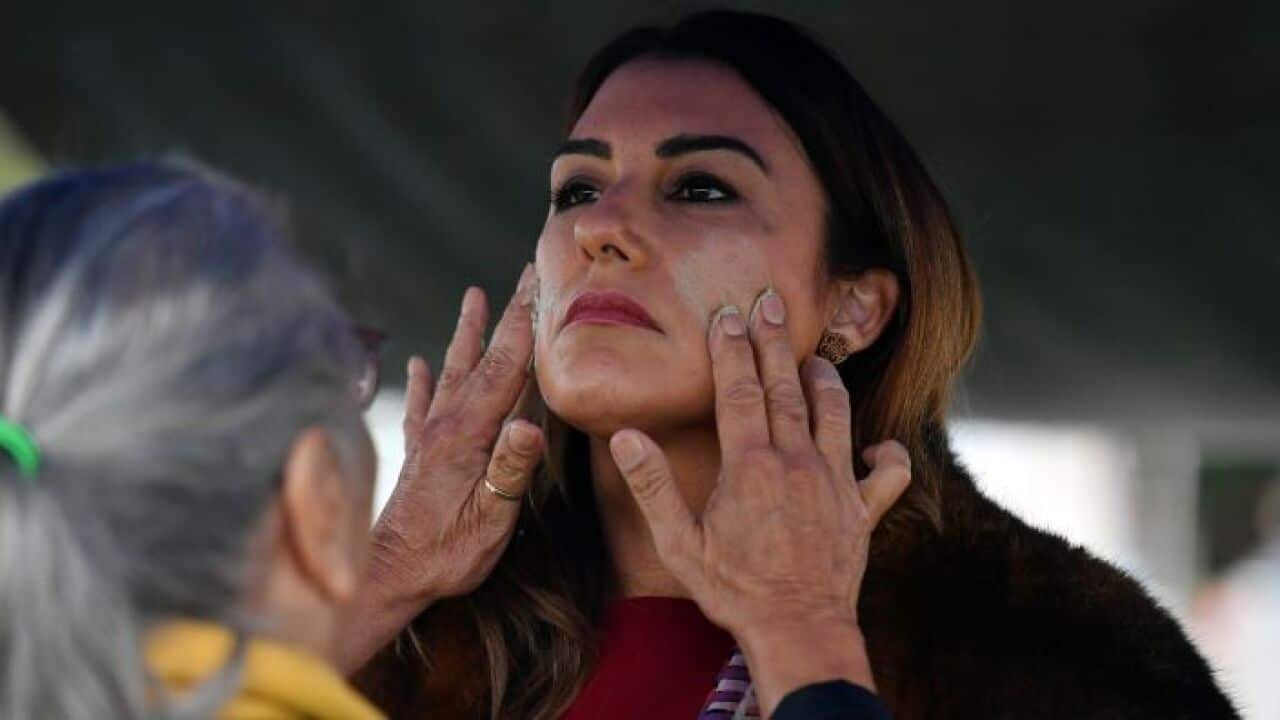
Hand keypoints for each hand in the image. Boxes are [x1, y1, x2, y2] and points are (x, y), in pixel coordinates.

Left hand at [339, 264, 542, 672]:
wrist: (386, 577)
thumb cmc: (443, 554)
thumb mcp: (490, 519)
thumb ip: (510, 469)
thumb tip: (532, 424)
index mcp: (468, 433)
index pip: (507, 366)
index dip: (526, 322)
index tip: (541, 282)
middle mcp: (445, 423)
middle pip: (482, 357)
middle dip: (506, 314)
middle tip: (523, 276)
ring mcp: (428, 435)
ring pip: (451, 371)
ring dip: (466, 335)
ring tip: (473, 299)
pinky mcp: (416, 453)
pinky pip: (420, 404)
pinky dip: (422, 379)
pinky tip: (419, 364)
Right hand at [607, 290, 909, 712]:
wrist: (798, 630)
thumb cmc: (734, 590)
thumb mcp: (680, 544)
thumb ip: (652, 487)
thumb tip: (624, 437)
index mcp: (750, 466)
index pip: (739, 390)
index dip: (732, 349)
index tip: (727, 315)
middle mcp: (797, 462)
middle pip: (785, 387)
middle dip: (774, 342)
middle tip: (769, 303)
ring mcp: (836, 483)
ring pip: (836, 413)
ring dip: (825, 380)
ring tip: (815, 358)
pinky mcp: (863, 510)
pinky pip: (888, 473)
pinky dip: (888, 453)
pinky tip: (878, 445)